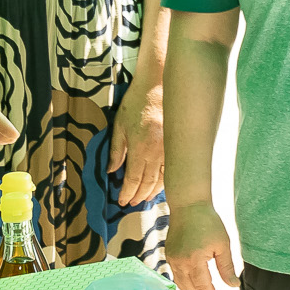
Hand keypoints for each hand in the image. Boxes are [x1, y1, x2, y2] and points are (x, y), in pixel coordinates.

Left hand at [110, 89, 166, 204]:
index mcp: (140, 148)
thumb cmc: (136, 103)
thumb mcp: (119, 125)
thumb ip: (116, 150)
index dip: (127, 192)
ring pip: (162, 179)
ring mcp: (169, 149)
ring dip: (152, 192)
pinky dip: (165, 180)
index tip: (121, 201)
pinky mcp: (177, 145)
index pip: (133, 179)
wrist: (158, 86)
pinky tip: (160, 185)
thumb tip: (112, 171)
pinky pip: (172, 169)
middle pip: (147, 182)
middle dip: (138, 195)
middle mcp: (156, 152)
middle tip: (131, 203)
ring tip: (144, 199)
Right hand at [165, 201, 237, 289]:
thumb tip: (233, 286)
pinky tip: (194, 286)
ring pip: (181, 285)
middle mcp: (180, 262)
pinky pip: (176, 276)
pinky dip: (185, 285)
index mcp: (195, 260)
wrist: (188, 205)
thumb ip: (227, 267)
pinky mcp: (169, 255)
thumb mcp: (223, 244)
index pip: (203, 287)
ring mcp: (172, 259)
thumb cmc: (208, 222)